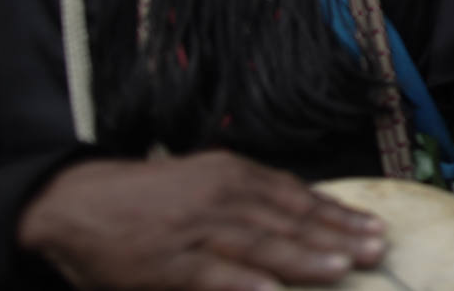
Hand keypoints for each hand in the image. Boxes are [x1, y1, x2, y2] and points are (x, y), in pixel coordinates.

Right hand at [18, 151, 386, 290]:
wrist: (79, 202)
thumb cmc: (153, 198)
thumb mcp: (208, 181)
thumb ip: (253, 196)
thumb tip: (307, 213)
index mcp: (235, 174)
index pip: (298, 196)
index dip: (338, 214)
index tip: (374, 227)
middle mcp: (222, 196)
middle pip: (289, 219)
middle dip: (336, 236)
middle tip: (373, 249)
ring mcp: (196, 229)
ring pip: (260, 243)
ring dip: (304, 256)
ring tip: (340, 267)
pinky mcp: (168, 262)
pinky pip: (212, 274)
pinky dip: (242, 282)